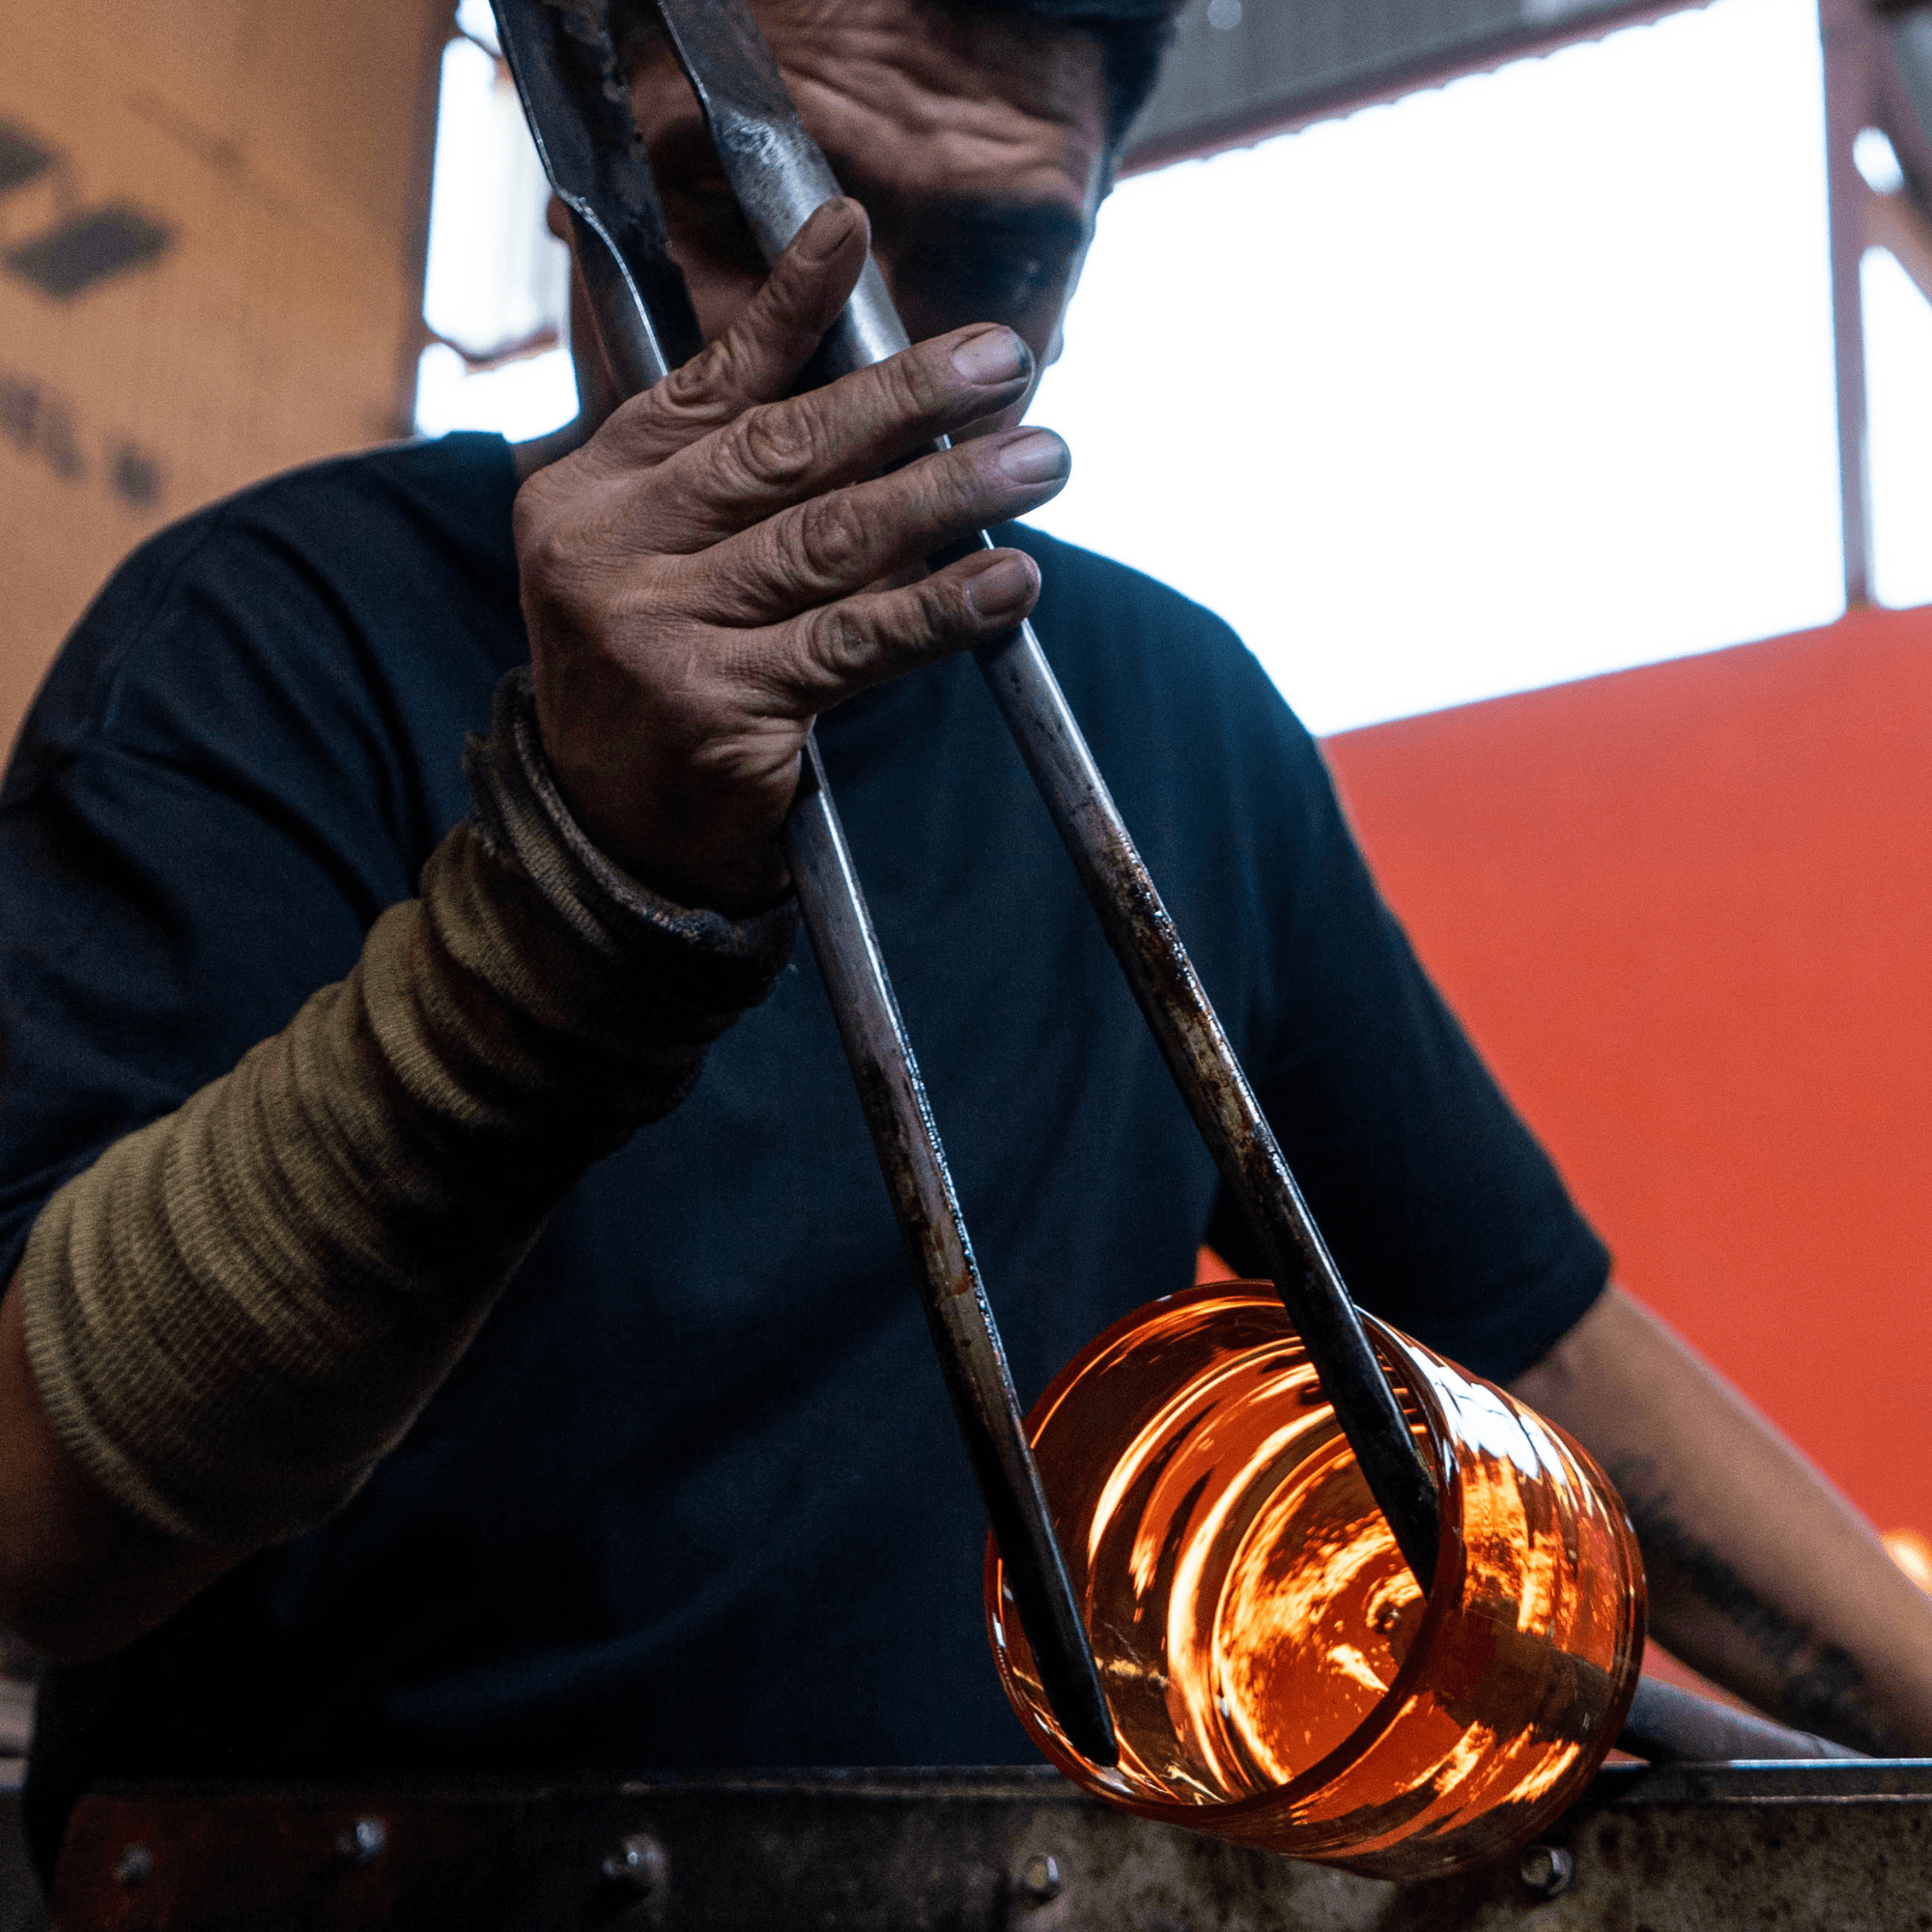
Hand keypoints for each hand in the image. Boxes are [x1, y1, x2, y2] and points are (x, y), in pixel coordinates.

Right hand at [513, 198, 1069, 915]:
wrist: (609, 835)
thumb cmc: (659, 680)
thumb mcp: (665, 562)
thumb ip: (740, 486)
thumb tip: (887, 409)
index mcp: (592, 492)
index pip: (707, 383)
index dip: (788, 308)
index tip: (849, 231)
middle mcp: (608, 550)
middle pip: (783, 452)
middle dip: (906, 398)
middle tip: (1003, 361)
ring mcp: (655, 630)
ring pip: (830, 540)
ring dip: (949, 492)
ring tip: (1039, 459)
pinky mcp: (716, 708)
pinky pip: (855, 642)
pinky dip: (942, 608)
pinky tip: (1009, 578)